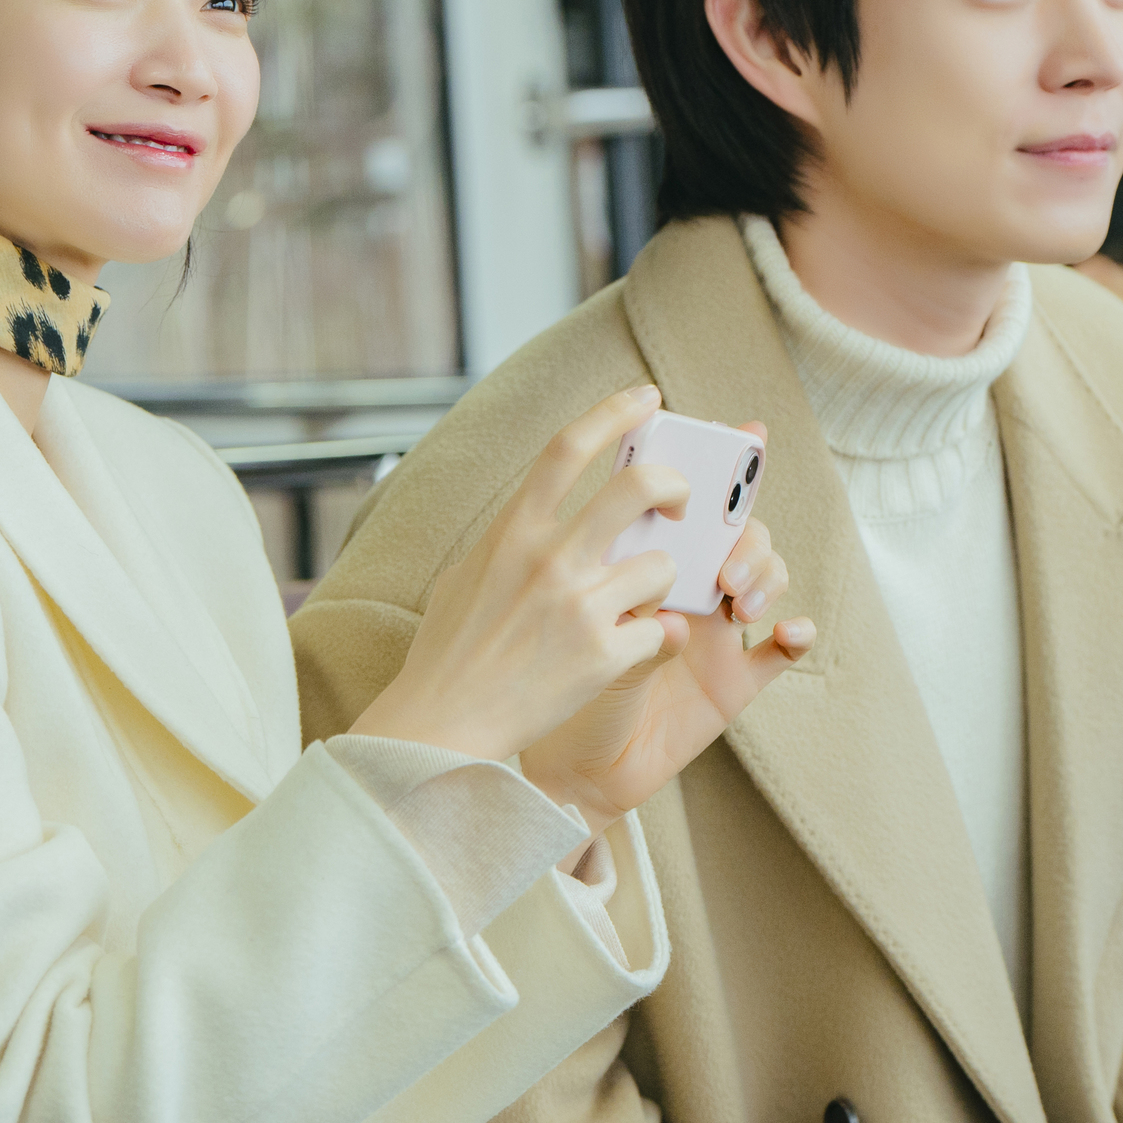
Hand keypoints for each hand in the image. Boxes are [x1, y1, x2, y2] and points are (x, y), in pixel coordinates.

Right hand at [350, 387, 696, 766]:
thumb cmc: (449, 653)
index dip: (613, 412)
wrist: (442, 725)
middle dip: (675, 486)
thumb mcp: (466, 575)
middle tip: (680, 504)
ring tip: (636, 605)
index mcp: (512, 531)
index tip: (647, 397)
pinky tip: (627, 653)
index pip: (567, 448)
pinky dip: (652, 640)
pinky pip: (659, 630)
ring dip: (661, 583)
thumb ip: (508, 538)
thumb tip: (534, 508)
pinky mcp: (603, 655)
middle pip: (638, 488)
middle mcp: (548, 558)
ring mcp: (579, 606)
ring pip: (662, 566)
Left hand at [523, 424, 811, 833]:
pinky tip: (789, 632)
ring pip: (766, 575)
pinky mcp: (733, 681)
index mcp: (640, 557)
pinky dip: (797, 634)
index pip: (687, 497)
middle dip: (743, 524)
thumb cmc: (549, 685)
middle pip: (736, 527)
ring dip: (764, 573)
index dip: (721, 461)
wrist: (559, 766)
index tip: (748, 433)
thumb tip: (657, 582)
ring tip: (737, 601)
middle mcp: (683, 584)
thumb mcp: (567, 630)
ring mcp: (713, 630)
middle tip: (720, 551)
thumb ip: (608, 598)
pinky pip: (781, 651)